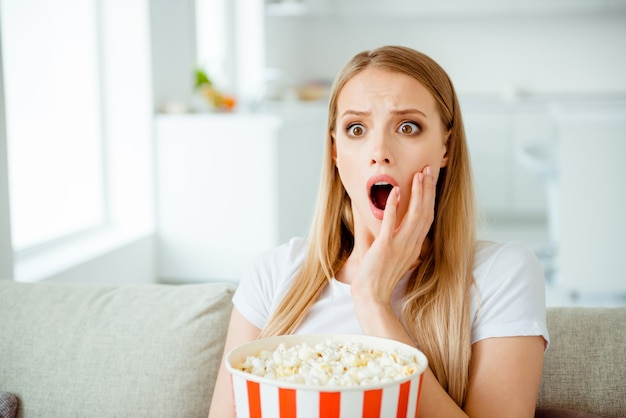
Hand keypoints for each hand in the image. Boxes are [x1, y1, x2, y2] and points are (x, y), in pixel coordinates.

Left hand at [351, 165, 436, 307]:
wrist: (371, 296)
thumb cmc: (379, 277)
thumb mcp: (394, 256)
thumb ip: (397, 241)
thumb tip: (394, 227)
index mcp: (415, 246)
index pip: (427, 217)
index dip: (430, 198)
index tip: (429, 181)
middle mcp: (412, 245)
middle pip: (425, 212)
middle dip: (428, 189)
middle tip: (429, 170)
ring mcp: (400, 246)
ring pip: (414, 215)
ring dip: (417, 193)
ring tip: (418, 175)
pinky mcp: (385, 247)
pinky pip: (391, 223)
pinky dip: (394, 206)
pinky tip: (394, 191)